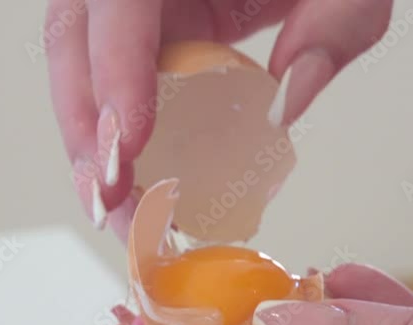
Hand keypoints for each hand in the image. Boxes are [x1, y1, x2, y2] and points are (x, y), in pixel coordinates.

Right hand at [45, 0, 392, 238]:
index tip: (131, 142)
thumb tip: (287, 103)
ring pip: (81, 72)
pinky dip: (118, 147)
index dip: (115, 68)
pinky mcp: (146, 36)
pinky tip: (136, 196)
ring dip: (93, 152)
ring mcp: (134, 9)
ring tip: (124, 216)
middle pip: (75, 41)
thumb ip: (336, 23)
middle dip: (86, 130)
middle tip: (113, 201)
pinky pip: (113, 90)